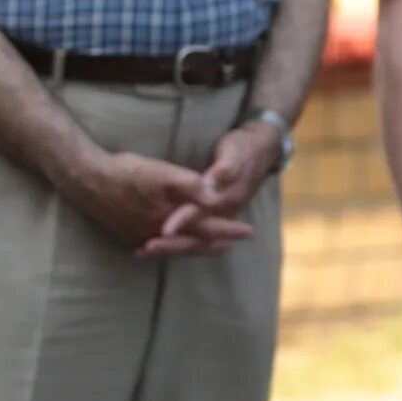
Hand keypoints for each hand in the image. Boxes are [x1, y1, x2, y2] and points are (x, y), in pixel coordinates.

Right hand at [66, 148, 252, 255]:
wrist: (86, 180)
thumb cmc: (126, 171)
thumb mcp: (160, 172)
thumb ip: (189, 185)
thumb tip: (215, 196)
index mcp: (170, 218)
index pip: (208, 228)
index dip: (229, 229)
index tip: (248, 232)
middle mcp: (158, 233)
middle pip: (193, 242)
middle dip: (215, 242)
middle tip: (234, 243)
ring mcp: (141, 236)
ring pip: (175, 247)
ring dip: (194, 246)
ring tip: (210, 246)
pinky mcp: (127, 234)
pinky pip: (155, 245)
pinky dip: (170, 247)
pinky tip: (171, 245)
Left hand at [138, 124, 283, 256]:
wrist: (260, 150)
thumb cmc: (244, 149)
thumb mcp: (236, 154)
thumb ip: (225, 170)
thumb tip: (214, 184)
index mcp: (228, 199)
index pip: (202, 213)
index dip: (183, 221)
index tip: (164, 229)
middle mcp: (223, 213)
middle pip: (197, 235)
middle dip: (171, 244)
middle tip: (144, 248)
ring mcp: (217, 217)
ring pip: (194, 240)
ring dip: (169, 247)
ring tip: (141, 251)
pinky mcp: (210, 216)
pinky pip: (192, 235)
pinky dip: (173, 242)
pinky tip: (150, 243)